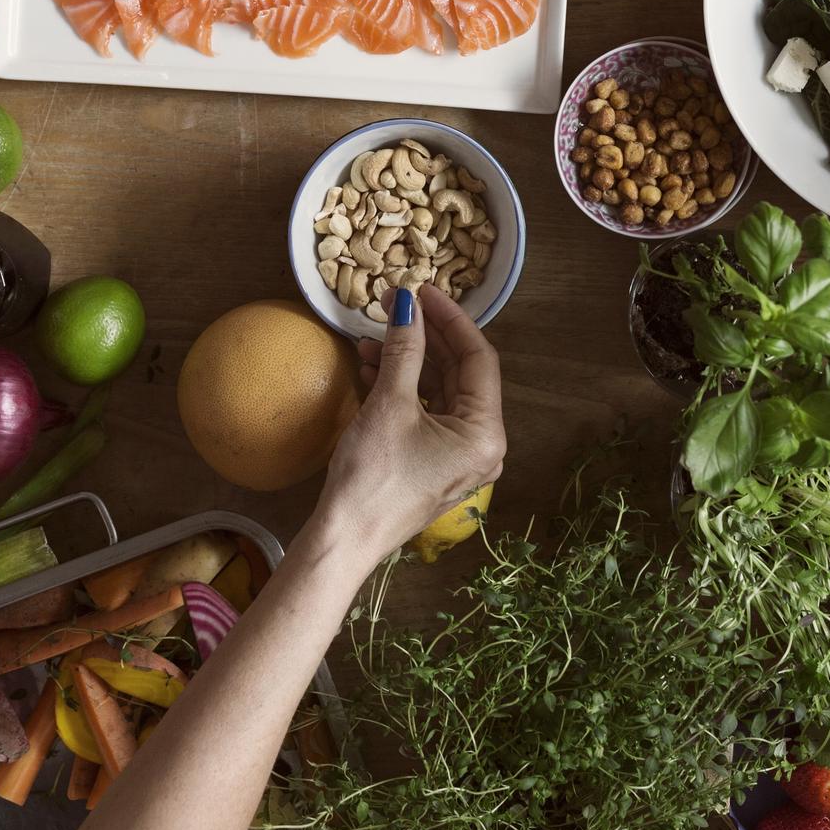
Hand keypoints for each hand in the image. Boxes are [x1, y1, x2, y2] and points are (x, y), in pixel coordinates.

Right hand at [313, 287, 506, 557]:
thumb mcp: (390, 404)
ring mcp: (457, 456)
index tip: (422, 290)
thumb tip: (407, 303)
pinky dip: (402, 387)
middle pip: (459, 373)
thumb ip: (405, 349)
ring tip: (371, 337)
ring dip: (408, 361)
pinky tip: (372, 366)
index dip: (450, 318)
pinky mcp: (432, 463)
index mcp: (486, 433)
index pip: (478, 358)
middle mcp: (481, 445)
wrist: (343, 540)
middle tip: (393, 305)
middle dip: (425, 337)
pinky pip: (425, 412)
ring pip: (439, 391)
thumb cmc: (373, 476)